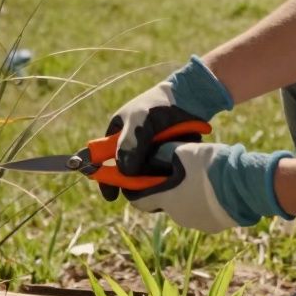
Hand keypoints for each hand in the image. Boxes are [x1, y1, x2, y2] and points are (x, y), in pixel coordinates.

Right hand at [101, 56, 233, 200]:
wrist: (191, 99)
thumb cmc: (159, 104)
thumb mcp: (140, 120)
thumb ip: (130, 144)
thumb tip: (125, 172)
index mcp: (117, 136)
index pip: (104, 160)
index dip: (105, 178)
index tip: (111, 195)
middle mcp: (132, 147)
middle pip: (127, 173)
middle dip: (135, 180)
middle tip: (146, 184)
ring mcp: (149, 154)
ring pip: (146, 176)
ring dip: (154, 176)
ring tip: (166, 169)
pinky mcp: (166, 159)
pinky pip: (163, 173)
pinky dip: (168, 172)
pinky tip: (177, 166)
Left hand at [123, 141, 293, 233]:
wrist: (247, 185)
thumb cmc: (212, 166)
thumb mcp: (184, 152)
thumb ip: (164, 154)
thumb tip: (153, 154)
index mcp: (166, 199)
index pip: (137, 201)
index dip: (135, 189)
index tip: (138, 179)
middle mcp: (178, 216)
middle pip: (163, 203)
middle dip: (165, 189)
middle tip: (176, 172)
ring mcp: (197, 223)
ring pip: (183, 208)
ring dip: (185, 195)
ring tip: (200, 177)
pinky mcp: (214, 226)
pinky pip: (202, 213)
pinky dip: (203, 202)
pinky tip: (214, 188)